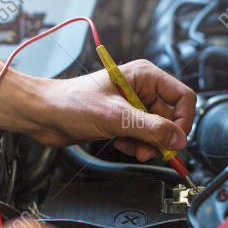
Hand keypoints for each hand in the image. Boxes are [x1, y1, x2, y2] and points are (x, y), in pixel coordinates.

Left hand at [20, 59, 196, 160]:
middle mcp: (142, 88)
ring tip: (129, 146)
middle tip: (148, 150)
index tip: (175, 141)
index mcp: (145, 76)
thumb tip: (178, 140)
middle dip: (161, 137)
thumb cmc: (71, 103)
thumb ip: (151, 129)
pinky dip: (135, 145)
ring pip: (158, 130)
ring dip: (147, 143)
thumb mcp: (116, 117)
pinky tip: (119, 143)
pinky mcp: (124, 119)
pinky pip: (143, 136)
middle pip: (171, 117)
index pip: (183, 98)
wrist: (44, 114)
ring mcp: (134, 104)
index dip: (183, 121)